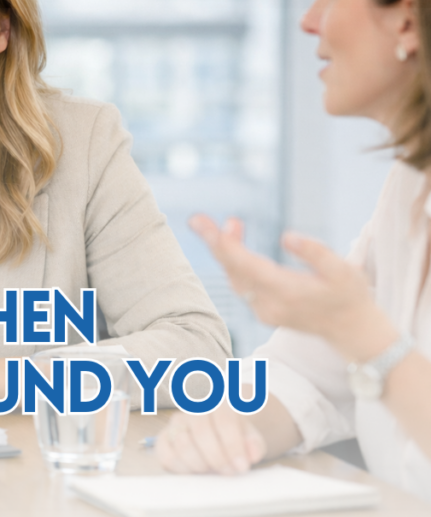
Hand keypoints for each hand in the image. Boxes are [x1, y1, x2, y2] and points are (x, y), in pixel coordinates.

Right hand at [156, 406, 265, 474]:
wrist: (221, 430)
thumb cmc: (236, 435)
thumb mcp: (251, 437)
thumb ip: (255, 444)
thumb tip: (252, 454)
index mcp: (219, 403)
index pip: (224, 419)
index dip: (232, 445)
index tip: (242, 466)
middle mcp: (193, 409)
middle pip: (201, 432)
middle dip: (217, 457)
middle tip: (229, 471)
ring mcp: (176, 423)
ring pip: (182, 444)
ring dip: (201, 464)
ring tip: (213, 469)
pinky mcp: (164, 439)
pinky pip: (167, 456)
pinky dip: (182, 468)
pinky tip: (196, 470)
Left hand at [188, 215, 388, 356]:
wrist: (352, 330)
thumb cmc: (351, 295)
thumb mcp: (344, 271)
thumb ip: (316, 252)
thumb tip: (287, 236)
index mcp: (288, 292)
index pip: (246, 266)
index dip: (224, 245)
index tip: (206, 226)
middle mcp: (269, 304)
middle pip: (233, 271)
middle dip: (215, 243)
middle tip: (198, 219)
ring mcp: (264, 311)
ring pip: (235, 278)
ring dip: (226, 250)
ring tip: (232, 223)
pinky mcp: (263, 312)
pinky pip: (241, 284)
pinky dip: (234, 263)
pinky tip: (234, 242)